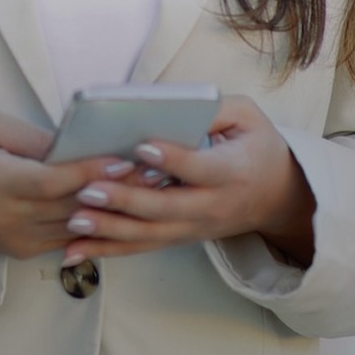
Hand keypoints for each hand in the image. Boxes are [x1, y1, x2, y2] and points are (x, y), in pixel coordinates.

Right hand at [0, 110, 135, 259]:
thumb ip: (29, 137)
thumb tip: (73, 145)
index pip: (50, 182)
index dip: (88, 172)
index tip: (122, 158)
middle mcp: (6, 217)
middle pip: (71, 207)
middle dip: (114, 189)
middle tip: (152, 172)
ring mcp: (16, 239)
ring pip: (75, 226)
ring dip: (113, 210)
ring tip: (147, 189)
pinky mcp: (24, 251)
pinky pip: (68, 237)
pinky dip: (95, 223)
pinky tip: (120, 207)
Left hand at [59, 94, 315, 266]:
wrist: (279, 196)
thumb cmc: (256, 146)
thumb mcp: (247, 116)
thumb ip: (213, 108)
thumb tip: (169, 104)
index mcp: (233, 171)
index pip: (201, 168)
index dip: (173, 160)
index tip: (141, 147)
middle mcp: (213, 206)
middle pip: (167, 208)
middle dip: (126, 201)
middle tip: (89, 190)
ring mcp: (196, 227)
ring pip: (151, 234)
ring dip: (110, 231)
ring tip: (75, 221)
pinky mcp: (180, 237)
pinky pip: (143, 246)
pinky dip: (108, 250)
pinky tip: (75, 250)